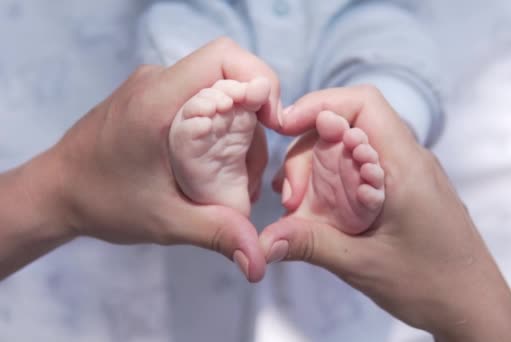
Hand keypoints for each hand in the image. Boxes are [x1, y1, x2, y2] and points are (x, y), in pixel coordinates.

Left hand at [18, 37, 279, 281]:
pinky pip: (200, 98)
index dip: (259, 79)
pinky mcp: (153, 97)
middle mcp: (156, 83)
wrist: (56, 192)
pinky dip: (220, 125)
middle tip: (254, 167)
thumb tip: (259, 260)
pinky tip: (217, 164)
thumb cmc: (103, 202)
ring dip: (239, 125)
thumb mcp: (165, 222)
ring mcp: (153, 87)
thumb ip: (217, 234)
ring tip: (239, 176)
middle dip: (255, 115)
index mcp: (157, 102)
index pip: (222, 57)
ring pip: (217, 88)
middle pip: (228, 74)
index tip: (272, 121)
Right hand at [261, 86, 510, 340]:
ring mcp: (410, 174)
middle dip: (309, 150)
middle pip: (349, 125)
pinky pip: (364, 168)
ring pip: (354, 147)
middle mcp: (410, 160)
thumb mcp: (363, 264)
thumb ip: (311, 244)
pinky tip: (320, 210)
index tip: (284, 128)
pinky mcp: (406, 189)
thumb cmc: (431, 284)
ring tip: (299, 206)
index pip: (363, 104)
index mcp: (405, 166)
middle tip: (290, 197)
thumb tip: (262, 240)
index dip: (319, 105)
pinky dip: (335, 180)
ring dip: (319, 167)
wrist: (475, 306)